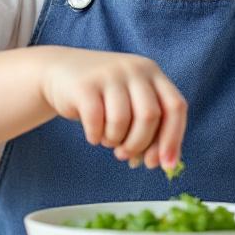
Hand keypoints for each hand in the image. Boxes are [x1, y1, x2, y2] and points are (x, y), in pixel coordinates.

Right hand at [38, 46, 186, 170]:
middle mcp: (134, 69)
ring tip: (108, 140)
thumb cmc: (104, 97)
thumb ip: (150, 129)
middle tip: (125, 155)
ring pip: (122, 120)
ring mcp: (109, 74)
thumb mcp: (131, 105)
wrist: (60, 71)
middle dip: (139, 144)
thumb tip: (160, 163)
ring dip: (115, 141)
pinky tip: (93, 136)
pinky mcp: (85, 85)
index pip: (175, 106)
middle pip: (149, 116)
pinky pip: (96, 121)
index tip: (166, 165)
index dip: (173, 138)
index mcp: (152, 73)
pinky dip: (96, 137)